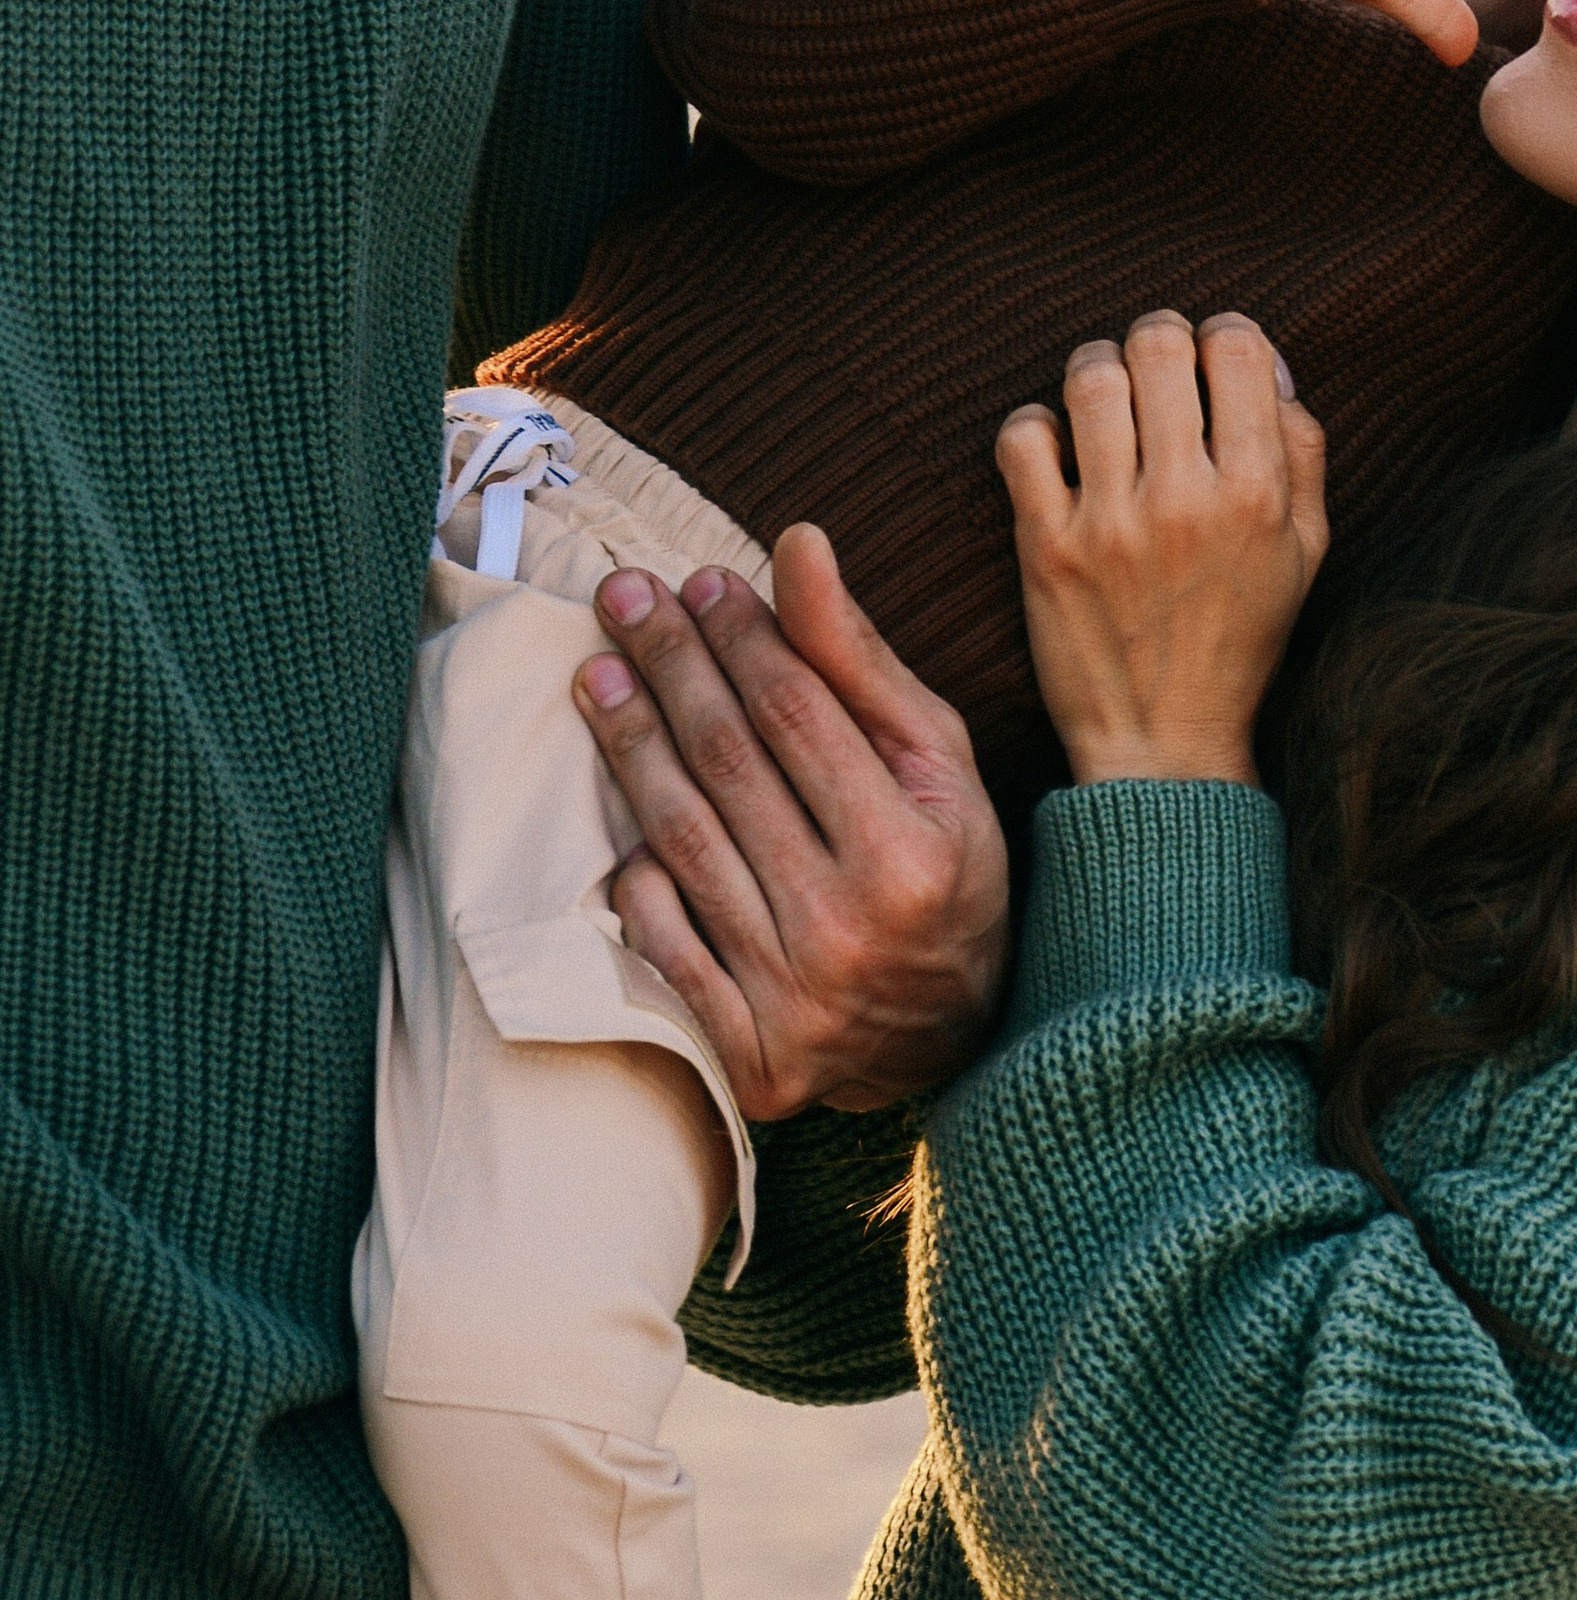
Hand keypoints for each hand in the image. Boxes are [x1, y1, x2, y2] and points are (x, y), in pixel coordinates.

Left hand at [574, 522, 1009, 1119]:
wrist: (955, 1037)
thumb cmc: (948, 867)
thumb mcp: (937, 758)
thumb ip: (861, 658)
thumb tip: (797, 545)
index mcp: (911, 852)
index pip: (798, 714)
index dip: (741, 637)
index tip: (701, 579)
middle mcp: (848, 928)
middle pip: (729, 766)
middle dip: (670, 665)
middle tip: (624, 596)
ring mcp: (792, 999)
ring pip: (684, 841)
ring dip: (630, 746)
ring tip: (598, 673)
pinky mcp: (747, 1054)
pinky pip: (663, 943)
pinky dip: (635, 874)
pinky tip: (615, 808)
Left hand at [996, 313, 1328, 786]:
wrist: (1165, 747)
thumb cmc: (1240, 640)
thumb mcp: (1305, 550)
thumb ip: (1302, 451)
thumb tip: (1270, 368)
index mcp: (1258, 495)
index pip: (1237, 347)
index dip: (1222, 335)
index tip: (1211, 362)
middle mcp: (1187, 500)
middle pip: (1158, 346)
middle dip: (1157, 340)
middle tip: (1154, 370)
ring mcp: (1111, 523)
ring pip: (1090, 379)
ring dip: (1095, 370)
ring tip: (1103, 399)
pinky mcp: (1046, 547)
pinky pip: (1023, 438)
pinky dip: (1034, 425)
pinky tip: (1055, 448)